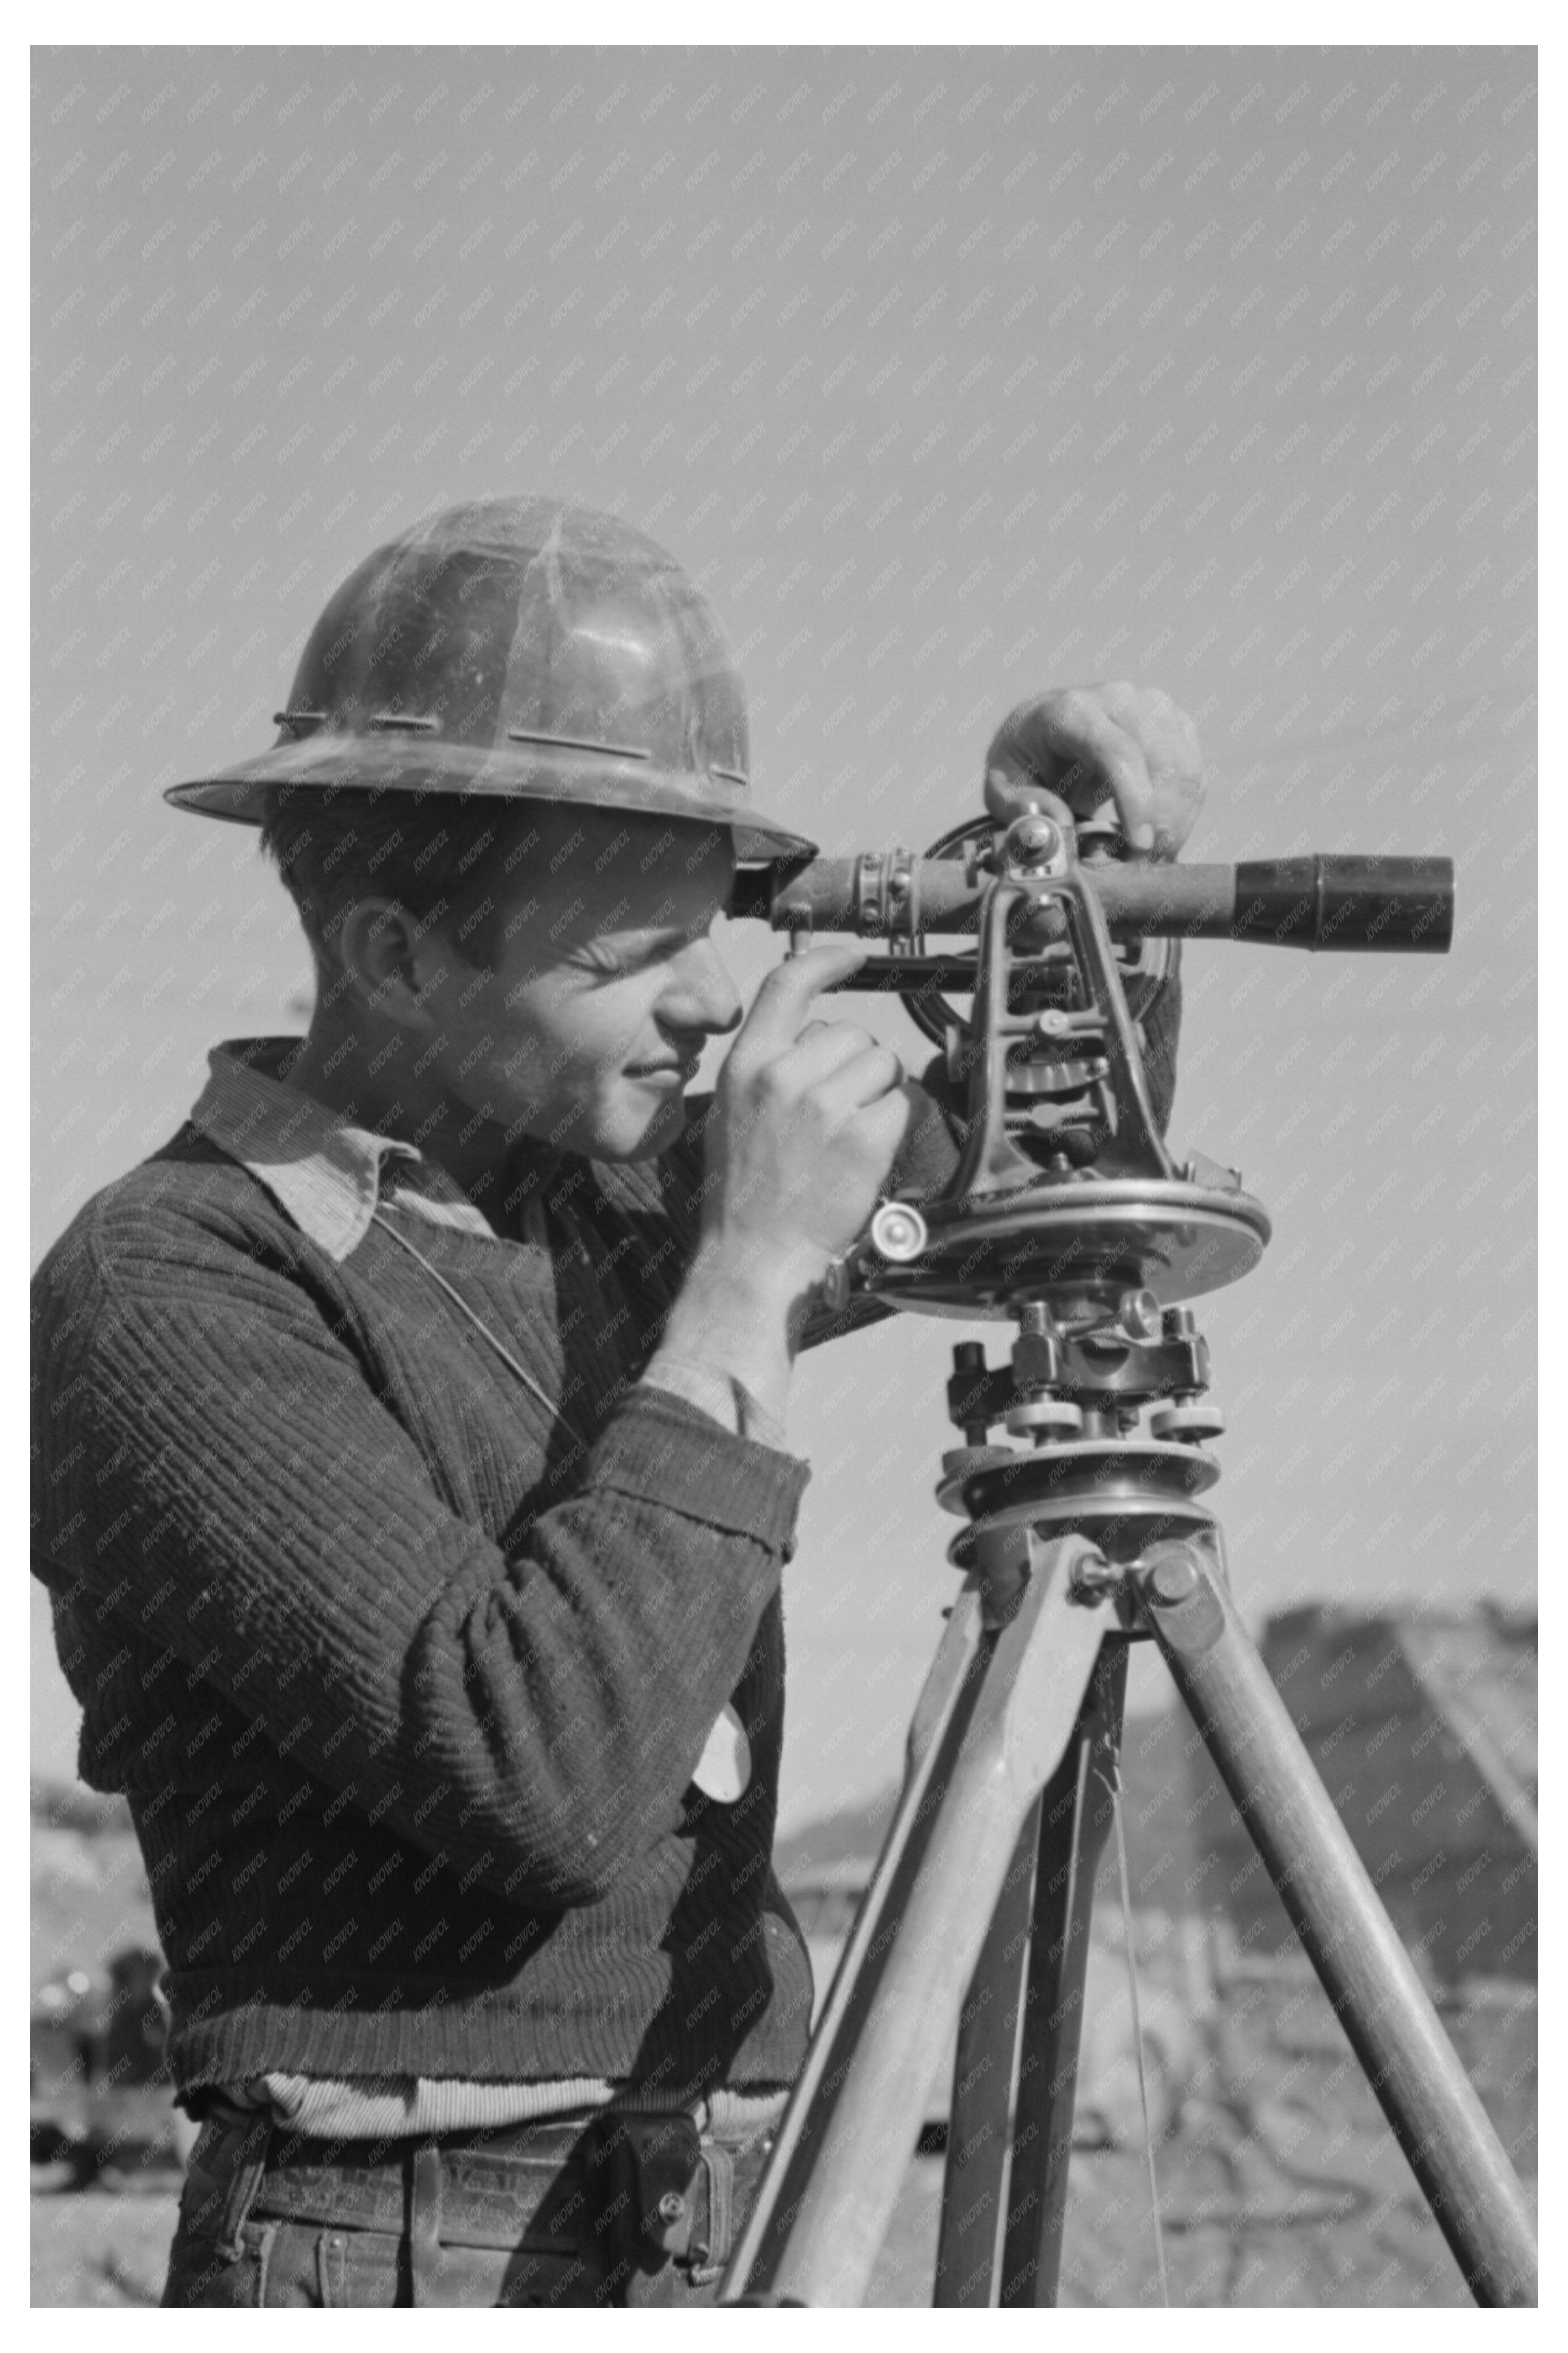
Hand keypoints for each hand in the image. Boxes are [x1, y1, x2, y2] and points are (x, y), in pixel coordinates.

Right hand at [701, 944, 910, 1292]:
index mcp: (746, 1066)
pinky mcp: (861, 1137)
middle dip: (855, 1066)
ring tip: (846, 1136)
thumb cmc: (743, 1196)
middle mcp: (782, 1077)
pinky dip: (891, 1128)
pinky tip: (863, 1156)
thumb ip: (766, 1068)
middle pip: (852, 1033)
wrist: (753, 1259)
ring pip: (881, 1066)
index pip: (787, 985)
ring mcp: (823, 1106)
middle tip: (836, 1114)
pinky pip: (898, 1106)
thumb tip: (812, 1038)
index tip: (852, 957)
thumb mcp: (731, 1114)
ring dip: (876, 1096)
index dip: (825, 961)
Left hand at [982, 682, 1204, 860]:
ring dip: (1176, 822)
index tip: (1139, 846)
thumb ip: (1021, 808)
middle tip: (1142, 865)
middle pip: (1161, 759)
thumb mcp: (1003, 788)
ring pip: (1185, 768)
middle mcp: (1117, 698)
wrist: (1043, 734)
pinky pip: (1193, 774)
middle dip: (1161, 820)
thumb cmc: (1023, 765)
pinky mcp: (1172, 723)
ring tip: (1150, 859)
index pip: (1117, 751)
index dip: (1135, 800)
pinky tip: (1161, 839)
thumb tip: (1057, 824)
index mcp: (1070, 710)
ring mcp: (1151, 706)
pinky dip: (1184, 814)